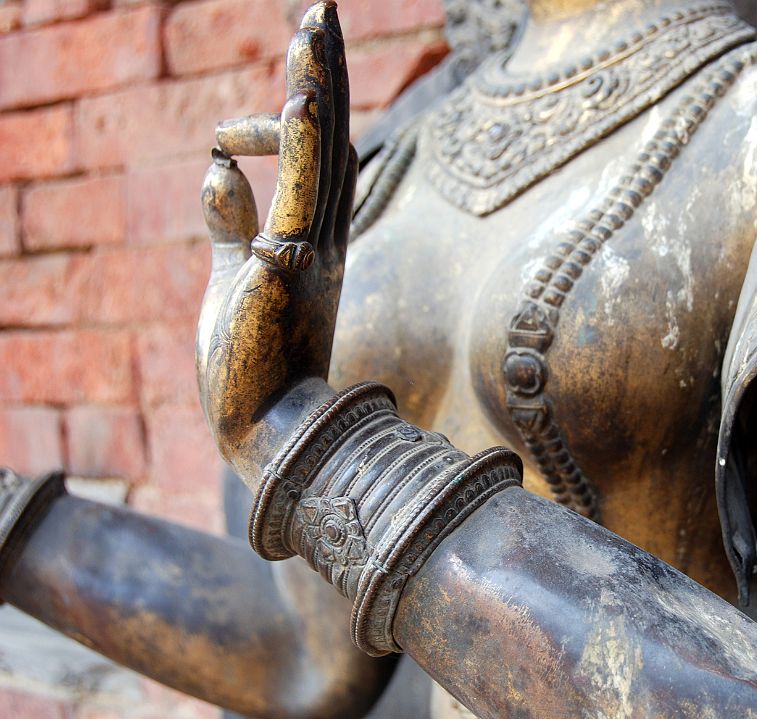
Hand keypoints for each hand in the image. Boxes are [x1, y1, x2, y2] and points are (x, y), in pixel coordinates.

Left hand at [197, 1, 354, 479]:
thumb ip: (231, 223)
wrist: (264, 430)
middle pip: (330, 144)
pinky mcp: (281, 293)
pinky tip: (279, 124)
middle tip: (320, 6)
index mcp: (312, 235)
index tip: (290, 48)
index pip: (322, 149)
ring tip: (306, 42)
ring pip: (318, 174)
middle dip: (324, 76)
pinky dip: (289, 172)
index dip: (315, 92)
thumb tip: (217, 167)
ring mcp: (306, 266)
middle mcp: (319, 242)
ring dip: (312, 107)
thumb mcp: (236, 275)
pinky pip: (288, 224)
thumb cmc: (253, 358)